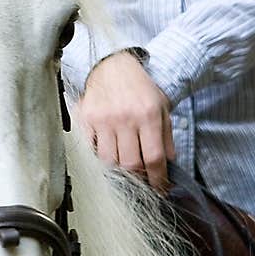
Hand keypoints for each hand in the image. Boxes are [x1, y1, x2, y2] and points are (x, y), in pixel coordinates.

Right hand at [74, 51, 174, 189]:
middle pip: (129, 164)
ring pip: (108, 161)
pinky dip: (97, 157)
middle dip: (137, 178)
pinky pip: (89, 149)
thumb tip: (168, 165)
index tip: (159, 189)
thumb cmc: (140, 88)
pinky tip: (106, 153)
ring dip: (117, 170)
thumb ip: (167, 137)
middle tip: (141, 180)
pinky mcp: (86, 118)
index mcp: (147, 115)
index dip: (157, 180)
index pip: (153, 158)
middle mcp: (125, 118)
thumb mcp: (162, 108)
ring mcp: (103, 119)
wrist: (113, 66)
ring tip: (123, 167)